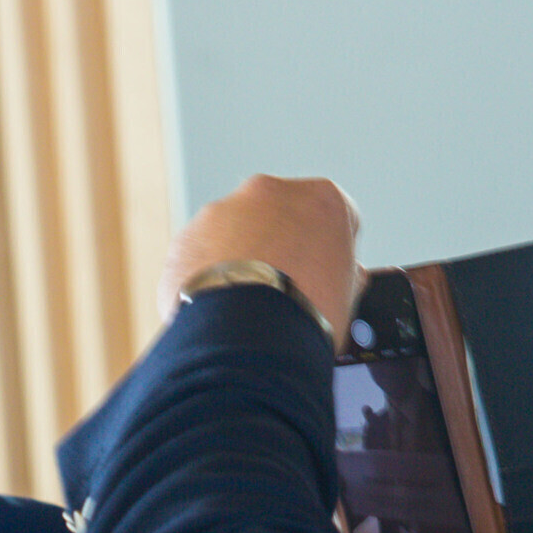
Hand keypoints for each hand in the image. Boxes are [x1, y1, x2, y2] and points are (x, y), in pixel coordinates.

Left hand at [161, 175, 360, 352]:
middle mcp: (270, 193)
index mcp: (321, 200)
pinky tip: (218, 309)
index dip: (324, 253)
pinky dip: (205, 277)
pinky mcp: (186, 238)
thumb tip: (340, 274)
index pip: (330, 220)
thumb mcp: (346, 295)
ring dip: (238, 261)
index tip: (317, 276)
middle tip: (278, 291)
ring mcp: (222, 211)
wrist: (246, 339)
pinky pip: (200, 257)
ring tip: (244, 306)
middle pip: (277, 220)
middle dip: (277, 248)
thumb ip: (342, 271)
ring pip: (233, 235)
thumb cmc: (303, 316)